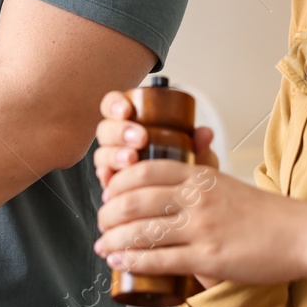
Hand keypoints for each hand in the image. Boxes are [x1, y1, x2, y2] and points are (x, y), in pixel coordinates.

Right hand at [92, 91, 217, 188]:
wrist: (184, 202)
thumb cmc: (185, 168)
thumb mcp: (196, 155)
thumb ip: (199, 144)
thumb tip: (205, 133)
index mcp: (133, 122)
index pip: (115, 106)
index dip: (115, 105)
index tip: (127, 110)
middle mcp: (118, 141)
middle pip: (105, 129)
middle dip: (119, 131)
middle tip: (139, 138)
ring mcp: (113, 163)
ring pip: (102, 153)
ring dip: (114, 154)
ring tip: (131, 159)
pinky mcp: (112, 185)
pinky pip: (103, 179)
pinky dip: (106, 178)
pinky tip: (112, 180)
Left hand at [94, 159, 306, 286]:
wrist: (302, 235)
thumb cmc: (267, 214)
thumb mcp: (227, 182)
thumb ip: (198, 177)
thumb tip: (169, 179)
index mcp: (201, 176)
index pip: (145, 170)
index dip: (117, 181)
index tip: (107, 193)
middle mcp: (198, 197)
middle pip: (135, 199)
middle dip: (108, 213)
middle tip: (101, 223)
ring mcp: (202, 227)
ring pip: (142, 230)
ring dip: (114, 240)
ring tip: (104, 246)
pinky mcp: (209, 257)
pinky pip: (161, 259)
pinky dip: (134, 261)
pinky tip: (121, 262)